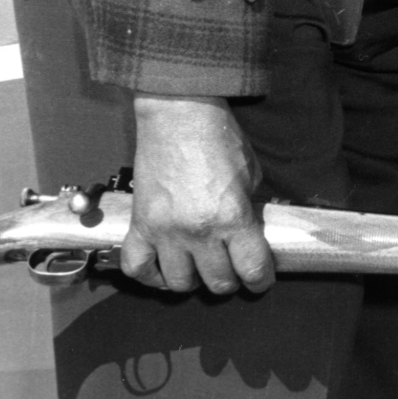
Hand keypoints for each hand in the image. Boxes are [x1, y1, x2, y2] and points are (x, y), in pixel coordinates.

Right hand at [123, 96, 274, 293]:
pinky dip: (150, 276)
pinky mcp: (139, 225)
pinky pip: (136, 268)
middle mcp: (197, 232)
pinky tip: (164, 270)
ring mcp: (164, 231)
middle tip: (232, 269)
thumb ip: (249, 212)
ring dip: (194, 281)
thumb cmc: (219, 139)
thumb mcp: (251, 177)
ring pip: (179, 283)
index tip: (260, 280)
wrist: (178, 115)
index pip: (252, 270)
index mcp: (231, 218)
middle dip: (231, 280)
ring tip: (200, 268)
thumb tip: (250, 238)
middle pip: (217, 283)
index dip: (261, 281)